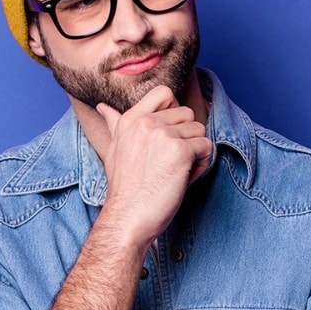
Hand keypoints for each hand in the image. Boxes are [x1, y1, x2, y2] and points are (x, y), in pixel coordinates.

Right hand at [95, 86, 212, 243]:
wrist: (128, 216)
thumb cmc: (125, 188)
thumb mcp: (114, 149)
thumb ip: (115, 124)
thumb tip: (103, 107)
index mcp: (130, 119)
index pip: (164, 93)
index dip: (174, 110)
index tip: (170, 133)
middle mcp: (146, 122)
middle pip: (187, 114)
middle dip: (186, 137)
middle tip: (171, 162)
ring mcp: (164, 134)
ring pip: (199, 130)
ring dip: (195, 152)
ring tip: (177, 172)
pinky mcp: (180, 150)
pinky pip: (206, 147)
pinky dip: (201, 165)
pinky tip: (184, 178)